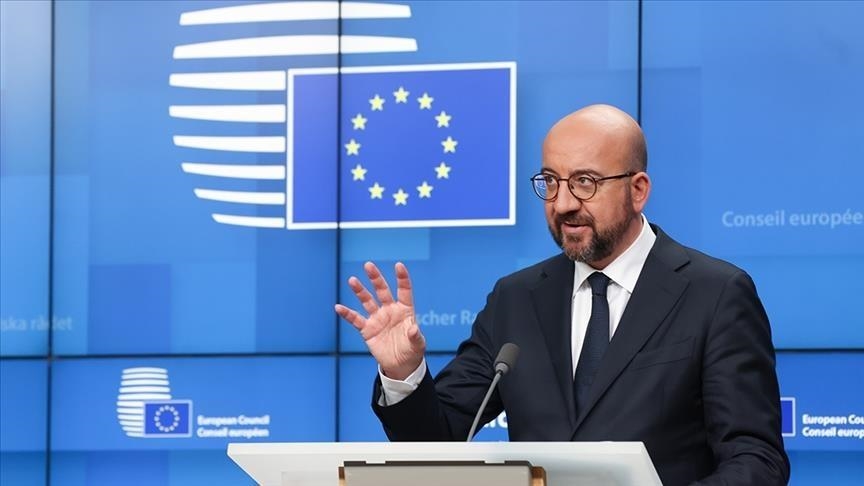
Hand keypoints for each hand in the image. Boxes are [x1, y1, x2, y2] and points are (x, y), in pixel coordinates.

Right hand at [335, 261, 425, 379]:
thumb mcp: (418, 345)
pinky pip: (355, 319)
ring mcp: (378, 318)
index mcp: (405, 310)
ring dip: (360, 291)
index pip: (404, 291)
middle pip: (382, 291)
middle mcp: (390, 310)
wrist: (400, 365)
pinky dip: (347, 314)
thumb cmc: (412, 351)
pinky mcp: (367, 329)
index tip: (398, 265)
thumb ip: (415, 336)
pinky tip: (338, 307)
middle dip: (375, 278)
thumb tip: (414, 329)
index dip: (402, 278)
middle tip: (368, 265)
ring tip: (353, 280)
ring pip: (367, 301)